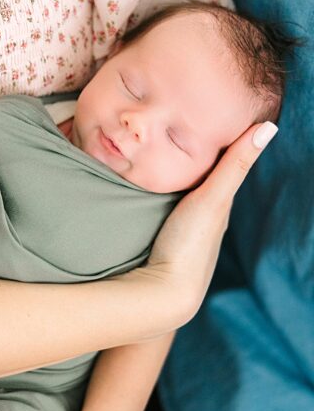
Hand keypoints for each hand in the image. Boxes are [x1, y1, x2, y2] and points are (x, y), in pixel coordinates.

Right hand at [134, 122, 276, 324]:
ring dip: (172, 181)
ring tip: (155, 155)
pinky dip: (156, 196)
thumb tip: (269, 125)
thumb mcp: (213, 198)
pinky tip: (142, 190)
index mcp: (218, 207)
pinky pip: (159, 211)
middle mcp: (203, 220)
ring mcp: (180, 233)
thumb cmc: (190, 245)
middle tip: (176, 131)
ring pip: (178, 198)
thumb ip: (234, 165)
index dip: (217, 145)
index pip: (221, 169)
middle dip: (192, 162)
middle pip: (199, 184)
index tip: (207, 117)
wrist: (163, 292)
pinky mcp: (157, 242)